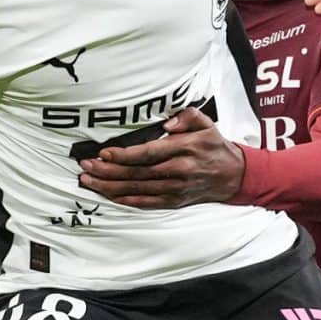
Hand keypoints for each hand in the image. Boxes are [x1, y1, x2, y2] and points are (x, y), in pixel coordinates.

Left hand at [76, 107, 247, 209]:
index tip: (103, 152)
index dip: (124, 155)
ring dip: (110, 186)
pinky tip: (108, 195)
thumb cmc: (215, 146)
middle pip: (137, 173)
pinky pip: (145, 203)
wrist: (234, 176)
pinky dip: (125, 200)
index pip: (148, 153)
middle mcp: (178, 171)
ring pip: (137, 189)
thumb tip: (166, 123)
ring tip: (88, 180)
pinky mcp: (174, 201)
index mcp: (184, 150)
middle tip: (86, 166)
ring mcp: (175, 189)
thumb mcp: (206, 124)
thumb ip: (187, 116)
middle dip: (108, 170)